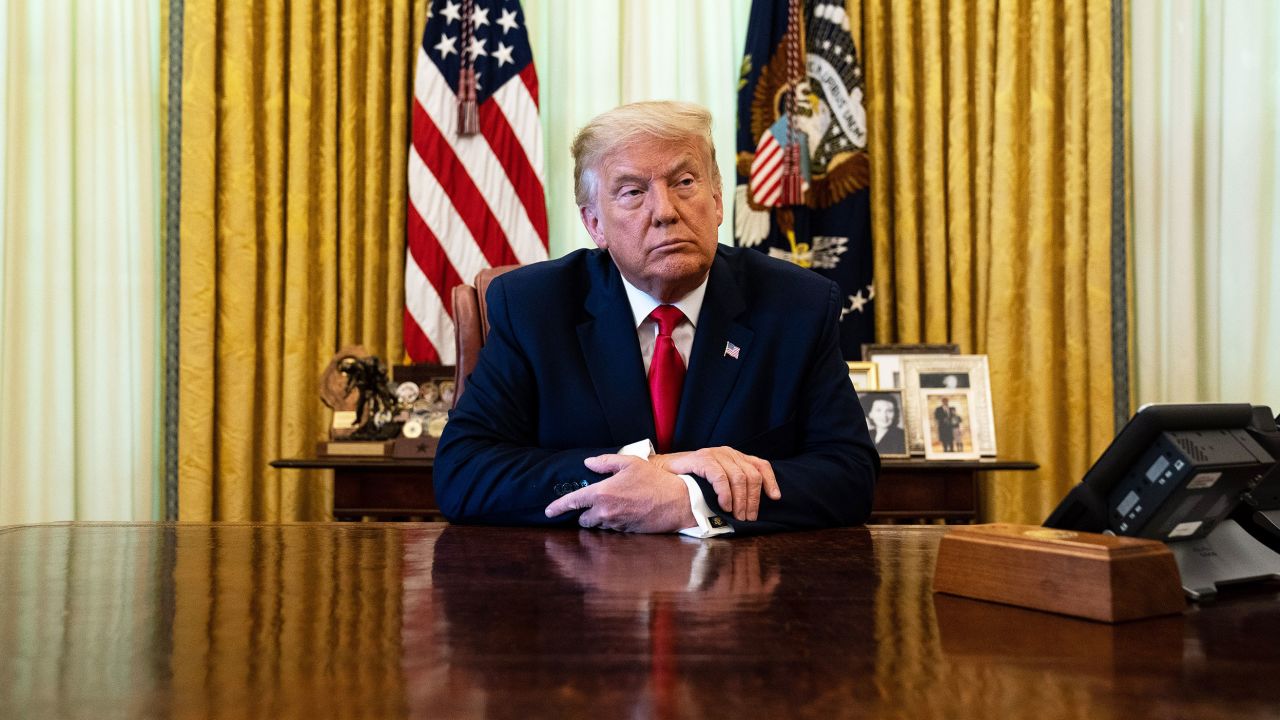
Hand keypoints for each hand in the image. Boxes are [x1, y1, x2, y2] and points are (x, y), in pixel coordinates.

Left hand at [543, 454, 695, 532]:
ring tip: (615, 506)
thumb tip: (588, 463)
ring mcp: (616, 524)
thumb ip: (605, 462)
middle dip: (585, 513)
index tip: (548, 512)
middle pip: (583, 520)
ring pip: (598, 525)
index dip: (557, 507)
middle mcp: (605, 512)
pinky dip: (613, 523)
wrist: (677, 501)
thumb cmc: (654, 480)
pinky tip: (625, 513)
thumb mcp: (630, 463)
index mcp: (602, 493)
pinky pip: (612, 530)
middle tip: (594, 503)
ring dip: (600, 518)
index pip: (572, 502)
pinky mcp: (626, 533)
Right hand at [650, 446, 778, 521]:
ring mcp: (715, 454)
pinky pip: (720, 476)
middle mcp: (728, 453)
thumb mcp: (717, 482)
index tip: (775, 498)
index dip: (770, 481)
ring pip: (739, 477)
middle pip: (752, 476)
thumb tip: (750, 506)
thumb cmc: (691, 480)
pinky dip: (725, 493)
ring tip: (736, 515)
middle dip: (753, 500)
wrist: (662, 472)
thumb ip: (733, 487)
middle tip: (747, 518)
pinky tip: (724, 505)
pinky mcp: (702, 459)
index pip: (760, 465)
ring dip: (740, 500)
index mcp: (735, 457)